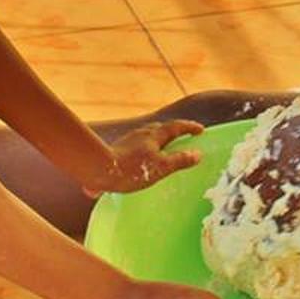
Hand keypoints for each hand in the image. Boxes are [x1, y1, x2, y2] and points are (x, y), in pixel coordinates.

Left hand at [82, 120, 204, 196]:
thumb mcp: (160, 168)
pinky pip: (137, 146)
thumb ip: (179, 161)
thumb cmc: (131, 170)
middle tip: (182, 137)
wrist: (99, 170)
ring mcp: (128, 141)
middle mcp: (141, 134)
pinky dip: (146, 150)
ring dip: (158, 140)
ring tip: (163, 150)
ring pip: (147, 137)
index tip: (200, 130)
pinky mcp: (118, 150)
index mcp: (154, 136)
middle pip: (160, 129)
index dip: (189, 127)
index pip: (176, 127)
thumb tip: (198, 154)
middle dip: (173, 131)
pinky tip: (142, 161)